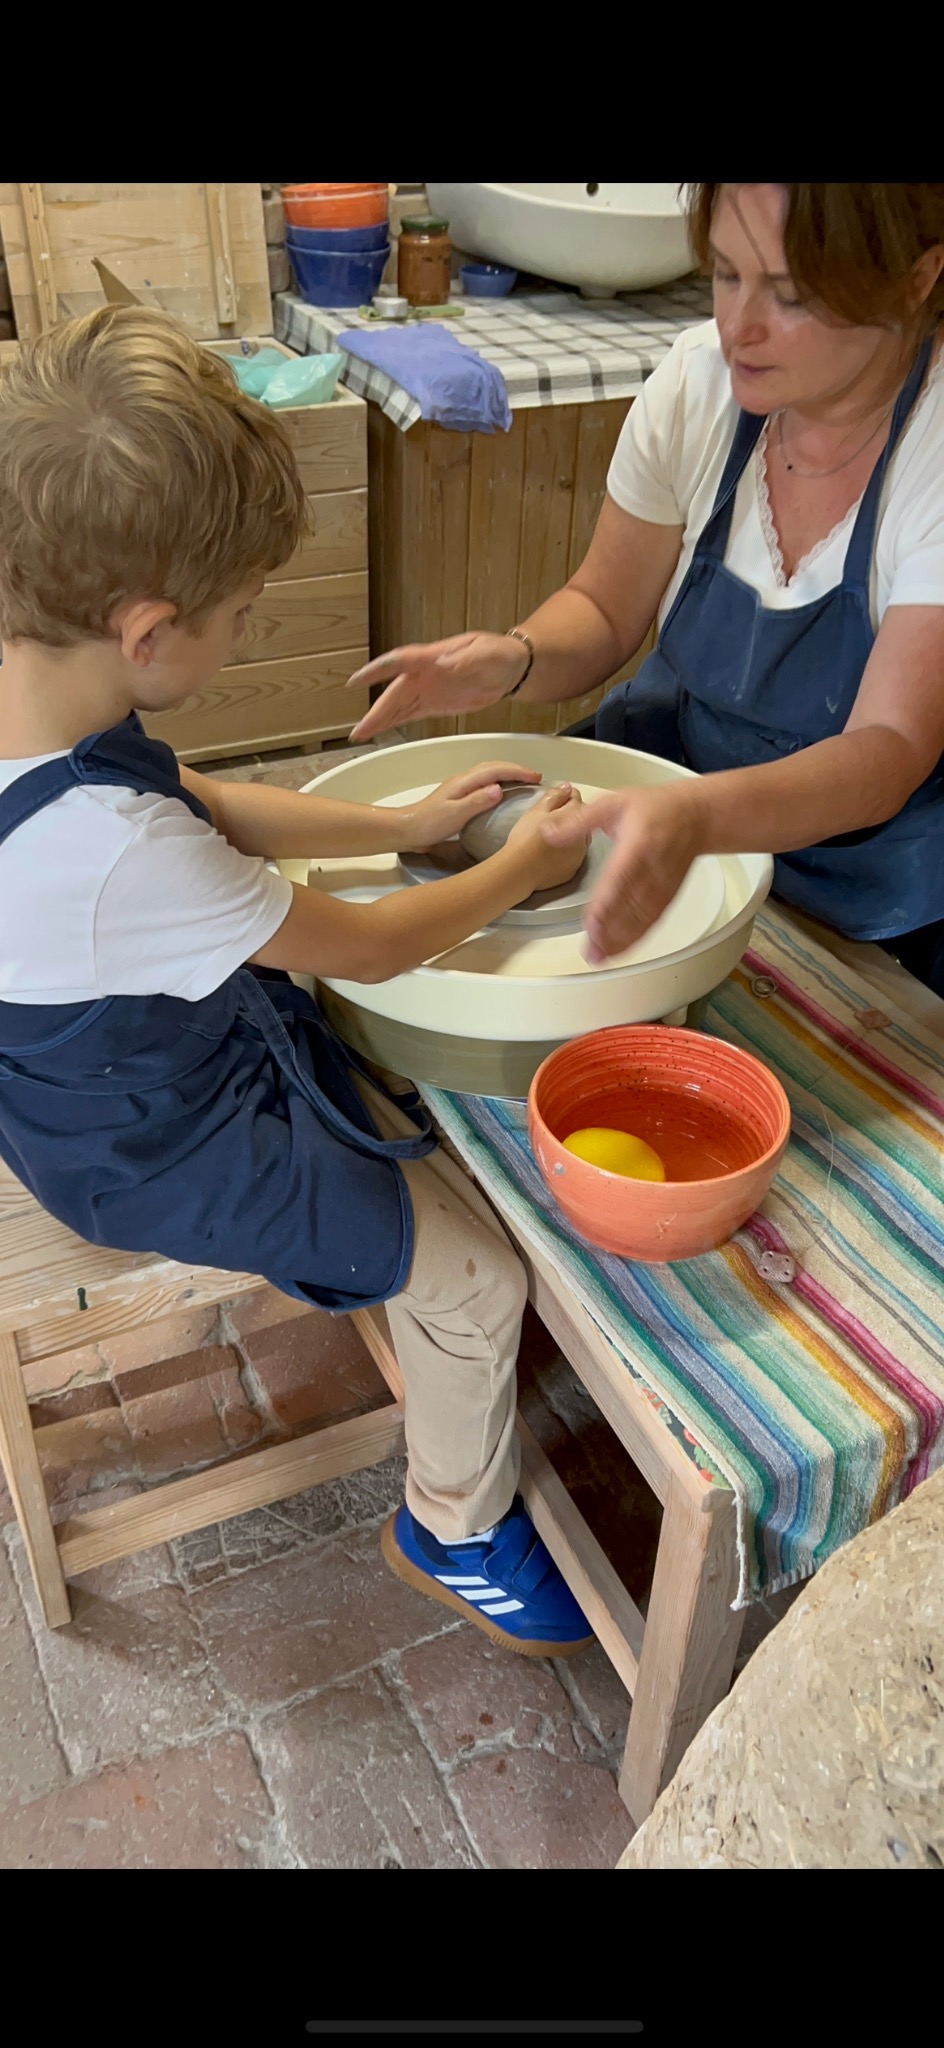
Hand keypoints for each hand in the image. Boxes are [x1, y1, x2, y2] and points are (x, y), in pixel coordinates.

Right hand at [347, 632, 528, 739]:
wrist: (511, 668)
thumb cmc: (499, 654)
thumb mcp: (487, 653)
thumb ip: (466, 659)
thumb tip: (442, 663)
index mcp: (434, 656)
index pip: (400, 662)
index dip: (377, 671)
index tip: (358, 681)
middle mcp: (425, 673)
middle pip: (394, 692)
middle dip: (376, 711)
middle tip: (359, 729)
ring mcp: (428, 689)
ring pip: (398, 706)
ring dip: (380, 720)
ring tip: (361, 735)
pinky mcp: (435, 704)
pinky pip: (410, 714)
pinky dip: (394, 723)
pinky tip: (380, 731)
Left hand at [395, 761, 541, 850]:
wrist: (407, 829)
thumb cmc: (429, 824)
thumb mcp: (455, 814)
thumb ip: (476, 801)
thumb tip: (499, 788)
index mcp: (464, 781)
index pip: (496, 770)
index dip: (517, 771)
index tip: (535, 777)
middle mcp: (463, 780)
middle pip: (494, 767)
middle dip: (516, 769)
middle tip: (535, 778)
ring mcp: (460, 787)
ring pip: (489, 773)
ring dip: (507, 773)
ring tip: (524, 782)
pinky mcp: (459, 796)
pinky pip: (484, 782)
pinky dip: (498, 781)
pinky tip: (502, 792)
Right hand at [505, 786, 588, 897]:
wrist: (519, 870)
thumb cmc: (526, 836)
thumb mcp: (537, 810)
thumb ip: (555, 796)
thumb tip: (567, 787)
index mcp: (576, 817)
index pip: (576, 798)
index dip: (564, 796)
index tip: (552, 799)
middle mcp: (584, 836)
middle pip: (582, 819)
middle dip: (570, 816)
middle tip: (550, 818)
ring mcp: (580, 856)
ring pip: (580, 840)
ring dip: (571, 835)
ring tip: (552, 837)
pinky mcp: (572, 871)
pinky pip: (573, 857)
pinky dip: (566, 853)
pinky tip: (552, 854)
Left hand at [542, 783, 706, 961]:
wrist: (697, 816)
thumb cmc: (657, 808)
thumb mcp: (613, 803)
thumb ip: (579, 821)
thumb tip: (548, 832)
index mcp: (637, 847)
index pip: (620, 879)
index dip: (607, 904)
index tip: (591, 923)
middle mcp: (651, 871)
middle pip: (630, 907)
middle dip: (610, 932)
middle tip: (591, 951)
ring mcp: (661, 886)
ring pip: (641, 919)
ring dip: (621, 940)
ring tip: (600, 956)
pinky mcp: (667, 896)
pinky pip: (651, 921)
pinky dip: (636, 938)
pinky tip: (620, 950)